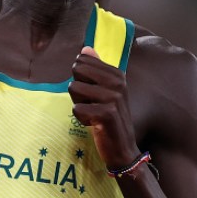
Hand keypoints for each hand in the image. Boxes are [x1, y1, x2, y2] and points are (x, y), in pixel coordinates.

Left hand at [69, 46, 140, 170]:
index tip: (93, 93)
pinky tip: (94, 124)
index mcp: (117, 74)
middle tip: (91, 104)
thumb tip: (86, 49)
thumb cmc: (109, 119)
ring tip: (93, 114)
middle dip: (77, 90)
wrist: (122, 149)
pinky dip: (81, 119)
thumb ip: (95, 69)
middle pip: (76, 71)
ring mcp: (113, 97)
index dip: (80, 79)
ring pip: (74, 88)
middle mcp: (118, 82)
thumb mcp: (104, 92)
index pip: (82, 61)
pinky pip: (77, 108)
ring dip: (79, 104)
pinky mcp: (107, 113)